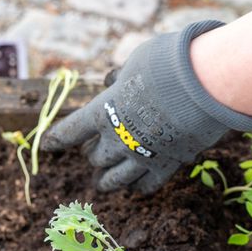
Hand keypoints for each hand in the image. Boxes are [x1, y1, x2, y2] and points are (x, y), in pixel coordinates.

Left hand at [44, 21, 251, 193]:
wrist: (205, 85)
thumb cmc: (168, 64)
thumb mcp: (134, 62)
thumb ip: (121, 78)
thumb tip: (115, 82)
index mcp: (102, 113)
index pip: (70, 131)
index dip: (57, 139)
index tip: (46, 145)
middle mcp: (117, 140)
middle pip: (95, 158)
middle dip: (93, 155)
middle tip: (92, 153)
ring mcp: (141, 157)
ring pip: (114, 180)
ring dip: (106, 181)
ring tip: (102, 183)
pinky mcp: (167, 166)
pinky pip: (145, 186)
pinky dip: (137, 187)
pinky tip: (134, 187)